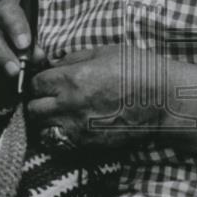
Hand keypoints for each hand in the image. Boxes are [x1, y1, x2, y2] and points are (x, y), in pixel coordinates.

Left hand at [26, 44, 196, 153]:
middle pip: (33, 108)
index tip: (46, 81)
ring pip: (41, 128)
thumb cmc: (138, 70)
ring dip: (45, 121)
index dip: (38, 81)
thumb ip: (74, 58)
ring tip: (56, 114)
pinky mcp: (87, 144)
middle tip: (49, 98)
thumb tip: (54, 64)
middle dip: (37, 101)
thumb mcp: (104, 52)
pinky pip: (58, 143)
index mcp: (72, 78)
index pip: (34, 83)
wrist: (163, 100)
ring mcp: (77, 127)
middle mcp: (69, 105)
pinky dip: (57, 136)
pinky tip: (68, 127)